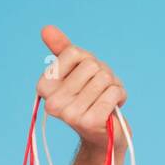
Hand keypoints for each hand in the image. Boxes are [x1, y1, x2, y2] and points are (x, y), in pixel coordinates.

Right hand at [36, 25, 126, 150]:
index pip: (74, 52)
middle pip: (91, 65)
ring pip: (104, 78)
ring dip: (113, 86)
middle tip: (100, 91)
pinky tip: (114, 107)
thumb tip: (46, 28)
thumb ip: (61, 49)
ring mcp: (70, 114)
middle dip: (104, 74)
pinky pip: (114, 92)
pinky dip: (120, 95)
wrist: (103, 136)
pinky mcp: (90, 122)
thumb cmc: (89, 99)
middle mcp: (52, 102)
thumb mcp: (76, 71)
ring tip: (106, 99)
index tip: (87, 78)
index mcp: (44, 86)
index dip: (88, 61)